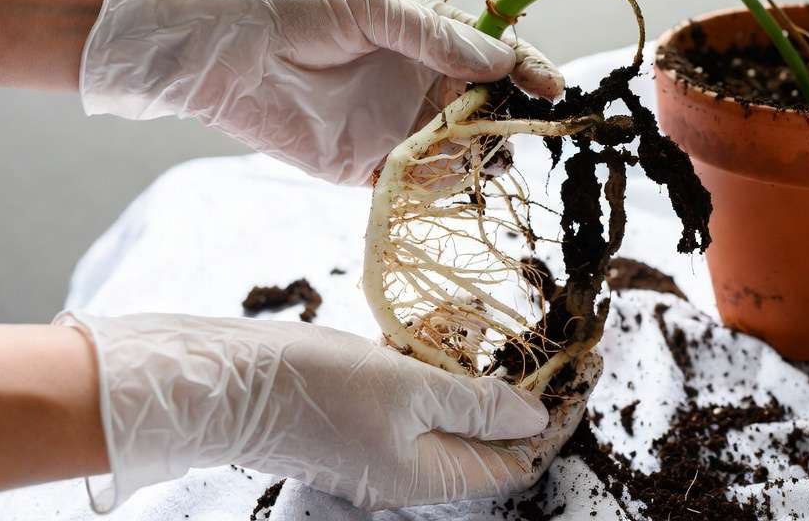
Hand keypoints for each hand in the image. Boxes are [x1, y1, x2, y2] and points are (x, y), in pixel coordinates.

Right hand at [56, 312, 596, 512]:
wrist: (228, 381)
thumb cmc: (318, 386)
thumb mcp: (410, 388)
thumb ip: (478, 404)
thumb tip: (536, 419)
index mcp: (428, 476)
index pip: (514, 462)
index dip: (551, 422)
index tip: (580, 375)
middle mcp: (408, 470)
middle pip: (485, 440)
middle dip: (520, 396)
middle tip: (547, 346)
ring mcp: (382, 446)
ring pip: (451, 414)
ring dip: (478, 377)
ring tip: (501, 333)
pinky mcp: (359, 417)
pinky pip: (415, 398)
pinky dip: (435, 369)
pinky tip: (440, 333)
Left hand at [81, 0, 563, 183]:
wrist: (219, 48)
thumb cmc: (292, 8)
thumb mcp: (373, 8)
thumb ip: (436, 37)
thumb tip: (501, 58)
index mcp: (420, 41)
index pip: (487, 58)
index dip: (523, 70)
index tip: (551, 87)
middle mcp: (412, 86)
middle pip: (478, 111)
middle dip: (506, 122)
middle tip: (522, 130)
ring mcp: (390, 129)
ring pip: (452, 153)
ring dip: (475, 159)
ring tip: (487, 159)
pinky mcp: (361, 167)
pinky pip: (410, 186)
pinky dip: (433, 189)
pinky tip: (448, 184)